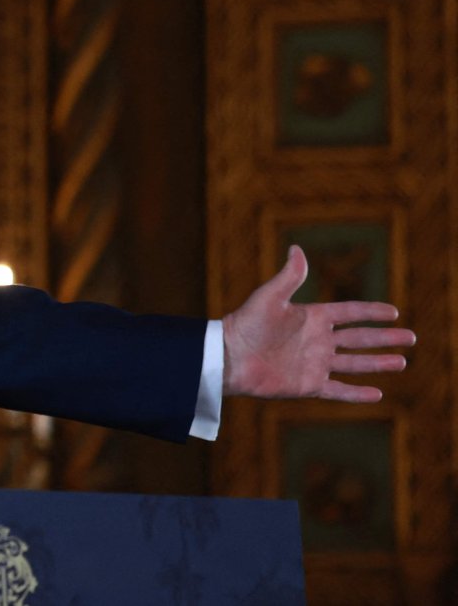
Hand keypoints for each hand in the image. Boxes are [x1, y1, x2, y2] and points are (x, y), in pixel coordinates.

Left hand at [223, 246, 413, 400]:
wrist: (229, 357)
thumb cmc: (246, 324)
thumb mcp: (270, 296)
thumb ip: (289, 276)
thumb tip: (297, 248)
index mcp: (311, 317)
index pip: (349, 313)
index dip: (371, 312)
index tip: (394, 312)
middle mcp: (317, 341)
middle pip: (359, 339)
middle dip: (385, 338)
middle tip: (411, 338)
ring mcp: (314, 364)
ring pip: (355, 364)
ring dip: (378, 363)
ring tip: (402, 362)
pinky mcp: (308, 385)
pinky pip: (338, 390)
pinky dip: (357, 393)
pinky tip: (377, 393)